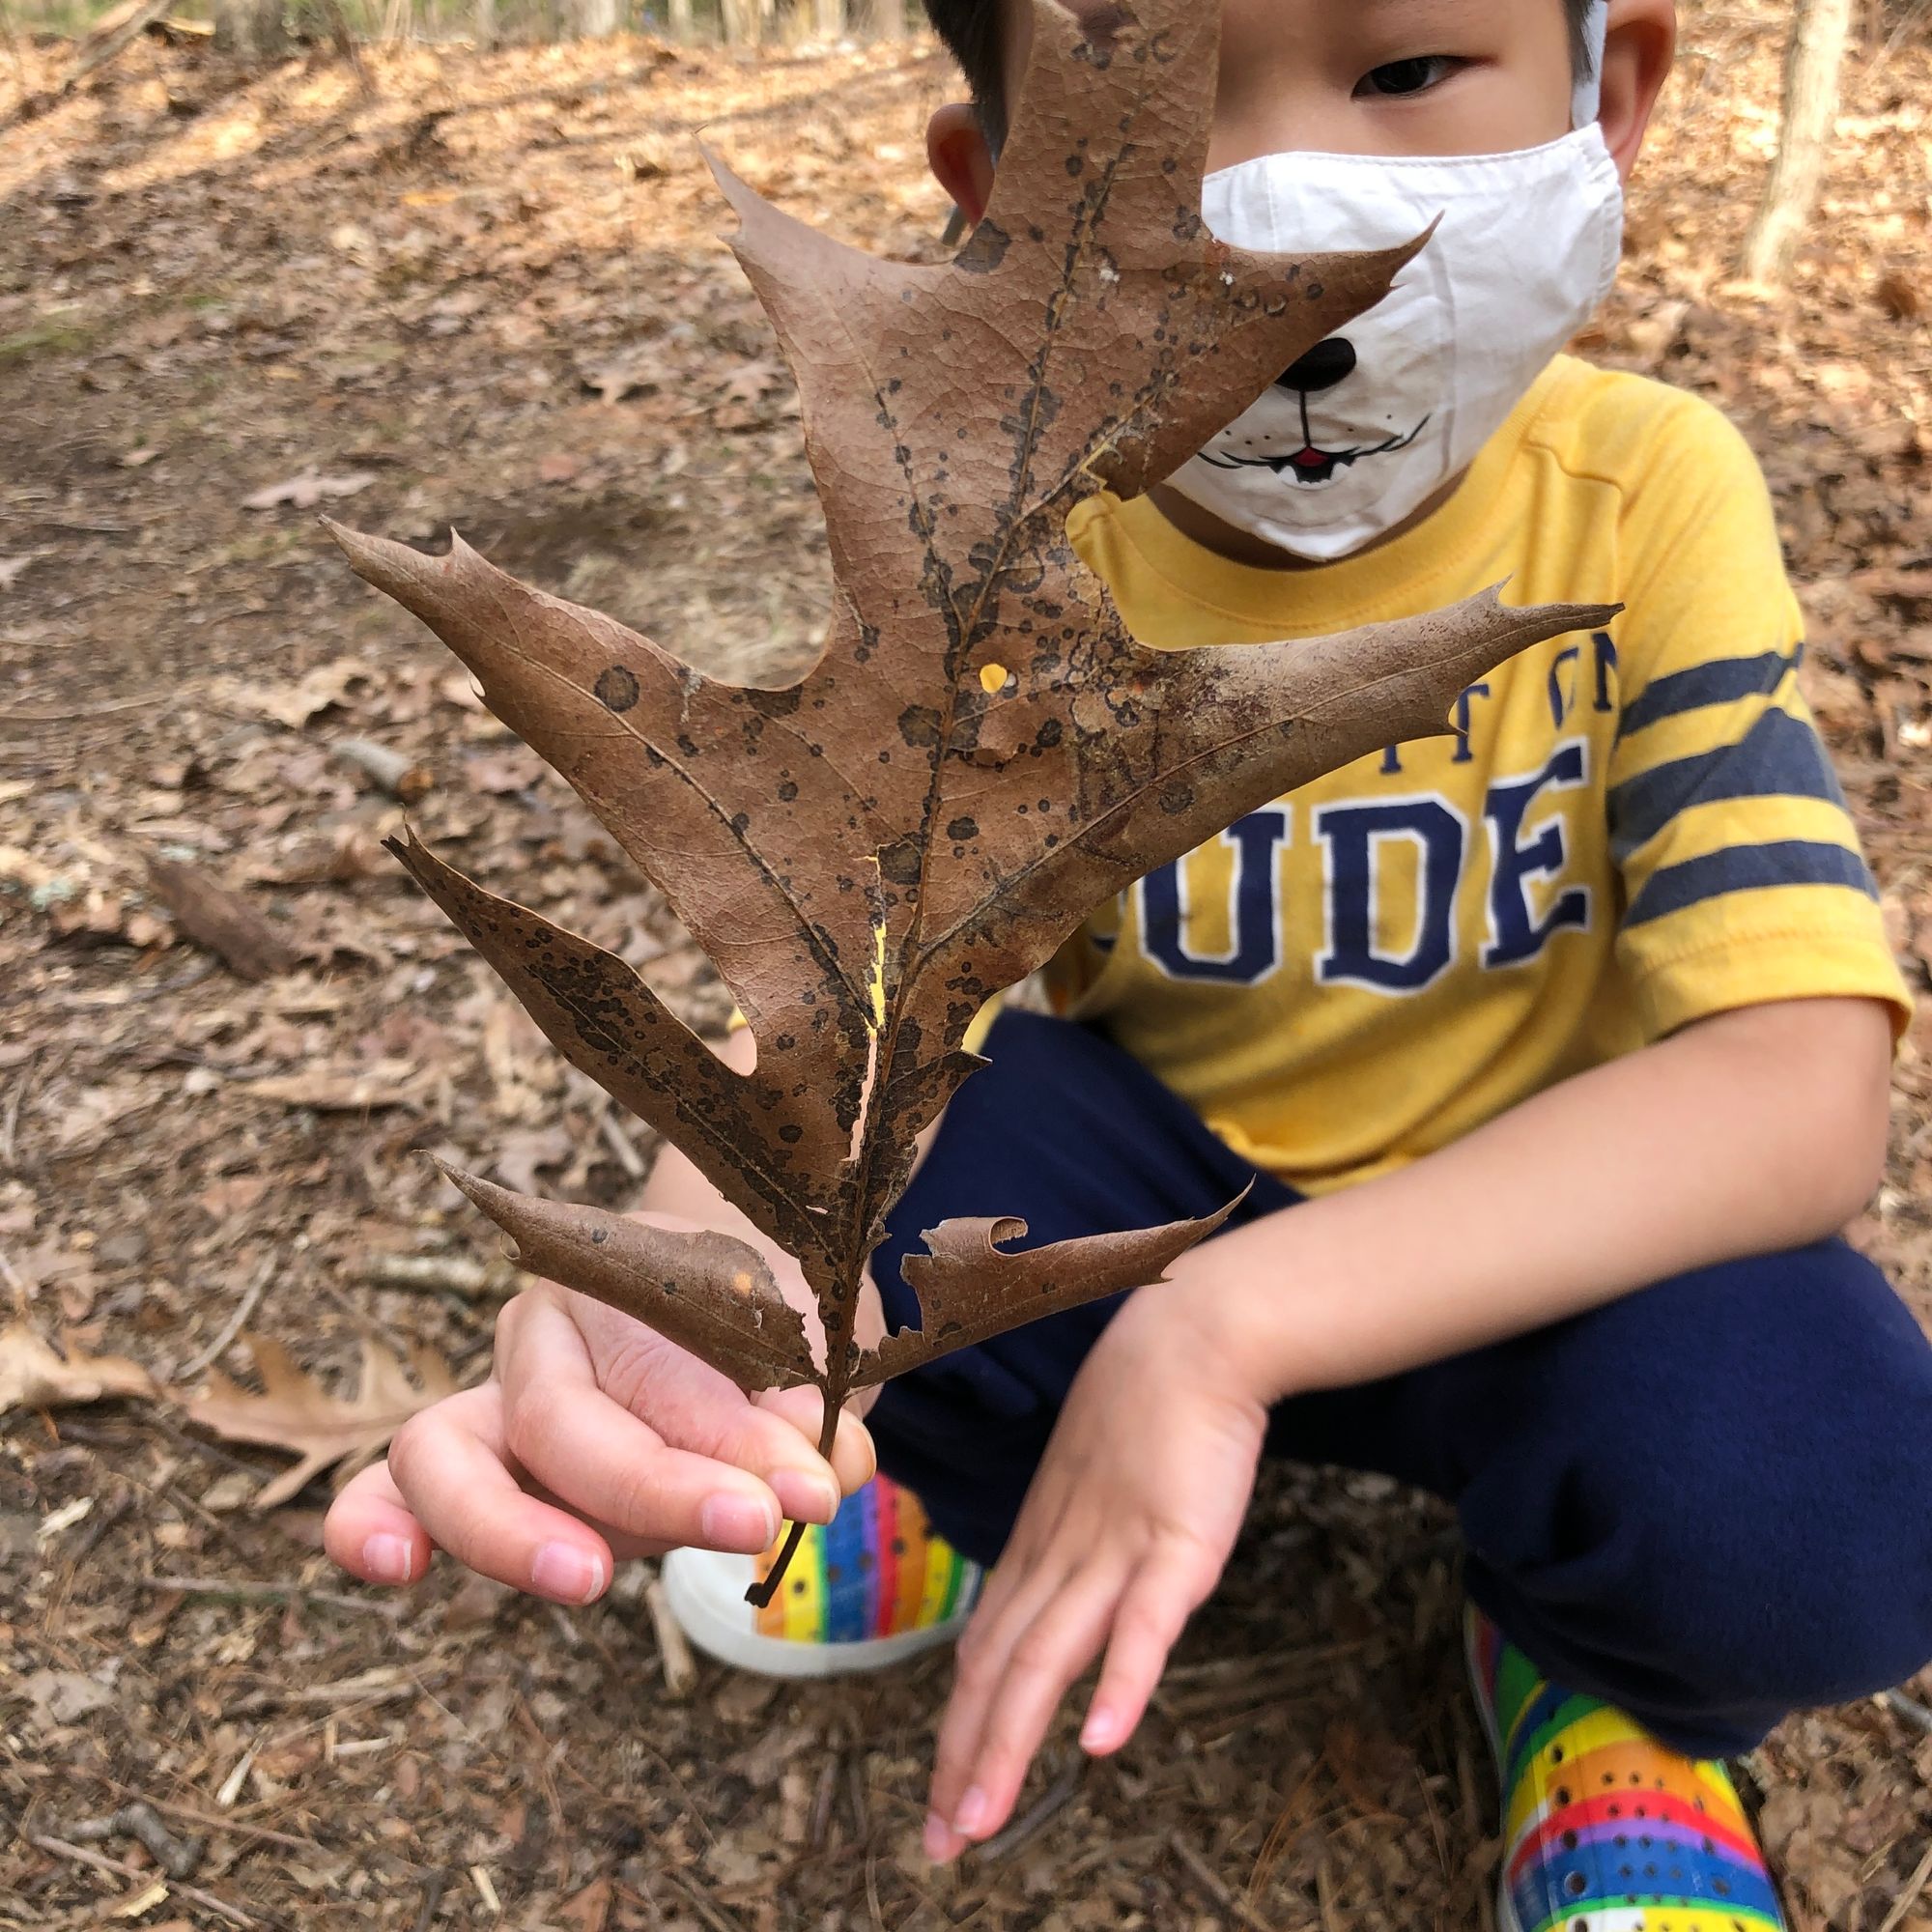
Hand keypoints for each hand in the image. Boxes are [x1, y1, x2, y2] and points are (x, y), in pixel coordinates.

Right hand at [323, 1213, 876, 1601]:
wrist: (720, 1306)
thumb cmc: (764, 1319)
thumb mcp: (808, 1339)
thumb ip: (810, 1398)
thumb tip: (823, 1469)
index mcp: (620, 1281)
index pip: (667, 1370)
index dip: (741, 1441)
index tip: (814, 1486)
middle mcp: (538, 1342)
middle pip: (559, 1420)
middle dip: (652, 1486)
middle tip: (747, 1524)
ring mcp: (491, 1411)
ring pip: (442, 1458)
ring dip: (507, 1530)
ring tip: (580, 1579)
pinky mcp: (471, 1479)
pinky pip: (394, 1494)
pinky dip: (374, 1526)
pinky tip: (394, 1566)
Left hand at [922, 1272, 1267, 1859]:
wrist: (1190, 1341)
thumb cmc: (1147, 1416)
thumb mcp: (1090, 1494)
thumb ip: (1072, 1559)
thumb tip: (1053, 1617)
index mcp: (1038, 1550)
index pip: (983, 1657)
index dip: (956, 1733)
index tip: (937, 1803)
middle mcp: (1060, 1559)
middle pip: (999, 1672)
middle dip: (963, 1761)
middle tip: (940, 1844)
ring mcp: (1114, 1552)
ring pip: (1047, 1659)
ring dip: (1010, 1744)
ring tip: (981, 1818)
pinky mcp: (1176, 1545)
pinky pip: (1143, 1624)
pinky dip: (1119, 1683)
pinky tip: (1099, 1741)